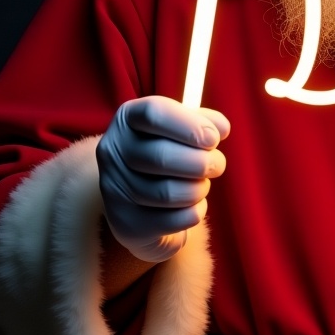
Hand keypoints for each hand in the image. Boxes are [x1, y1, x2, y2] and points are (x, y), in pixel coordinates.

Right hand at [96, 95, 229, 262]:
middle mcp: (112, 150)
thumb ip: (204, 122)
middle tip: (217, 165)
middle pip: (162, 156)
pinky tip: (193, 205)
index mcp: (128, 119)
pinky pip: (173, 219)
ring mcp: (114, 188)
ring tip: (202, 184)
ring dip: (198, 189)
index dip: (190, 125)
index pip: (155, 112)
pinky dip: (194, 212)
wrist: (141, 201)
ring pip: (168, 192)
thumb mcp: (182, 130)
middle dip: (202, 162)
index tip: (214, 139)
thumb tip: (221, 128)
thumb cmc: (168, 154)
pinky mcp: (125, 222)